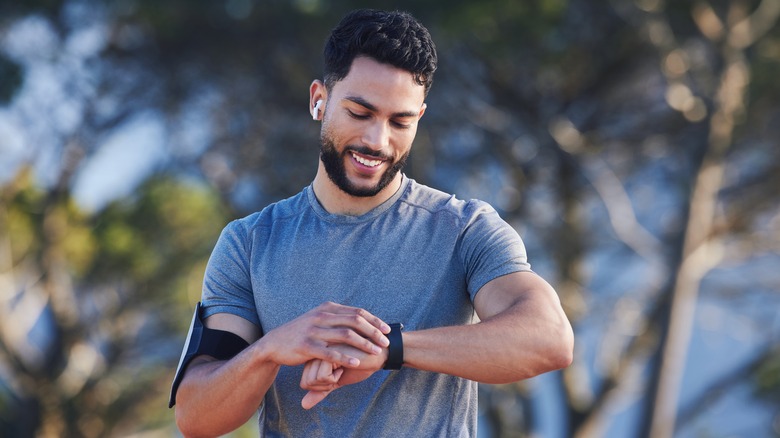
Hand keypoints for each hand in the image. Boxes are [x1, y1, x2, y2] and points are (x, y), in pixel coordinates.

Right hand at [261, 302, 389, 368]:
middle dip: (373, 331)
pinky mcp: (307, 346)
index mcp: (327, 308)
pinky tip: (357, 364)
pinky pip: (331, 352)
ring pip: (345, 335)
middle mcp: (322, 316)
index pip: (357, 312)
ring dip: (364, 344)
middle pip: (355, 321)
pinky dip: (346, 358)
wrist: (275, 344)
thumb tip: (360, 317)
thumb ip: (337, 316)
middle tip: (386, 342)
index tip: (388, 330)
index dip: (374, 320)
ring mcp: (314, 330)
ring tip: (376, 352)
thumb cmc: (302, 333)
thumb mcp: (319, 319)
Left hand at [300, 344, 386, 408]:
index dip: (321, 387)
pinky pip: (322, 377)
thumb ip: (320, 391)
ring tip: (343, 368)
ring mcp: (319, 350)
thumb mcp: (336, 381)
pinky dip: (336, 377)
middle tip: (340, 372)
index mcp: (313, 355)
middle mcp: (313, 351)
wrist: (378, 355)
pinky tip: (347, 365)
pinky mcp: (328, 352)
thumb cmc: (359, 365)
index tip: (336, 375)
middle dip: (325, 385)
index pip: (304, 382)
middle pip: (306, 382)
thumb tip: (303, 405)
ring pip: (312, 380)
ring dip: (331, 381)